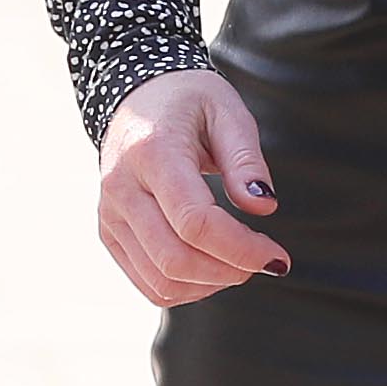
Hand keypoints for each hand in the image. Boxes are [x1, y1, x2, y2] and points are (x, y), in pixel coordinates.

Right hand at [97, 69, 289, 305]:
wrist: (136, 96)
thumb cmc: (189, 101)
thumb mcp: (227, 111)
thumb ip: (246, 159)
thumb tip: (264, 206)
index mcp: (152, 153)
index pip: (195, 223)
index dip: (241, 249)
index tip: (277, 256)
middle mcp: (121, 188)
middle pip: (176, 259)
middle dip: (230, 271)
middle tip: (265, 260)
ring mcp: (110, 214)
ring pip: (161, 281)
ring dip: (211, 285)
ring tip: (241, 263)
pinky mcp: (109, 232)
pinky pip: (148, 283)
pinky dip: (186, 290)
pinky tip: (213, 269)